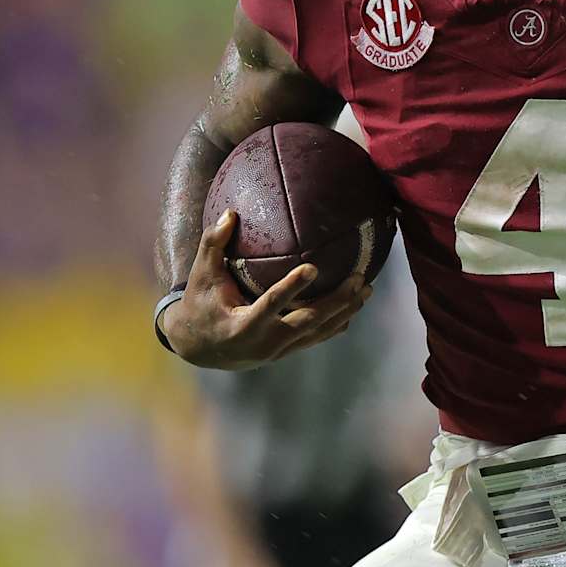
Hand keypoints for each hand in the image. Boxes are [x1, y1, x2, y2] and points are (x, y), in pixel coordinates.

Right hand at [160, 209, 372, 369]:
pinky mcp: (285, 353)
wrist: (199, 348)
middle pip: (307, 321)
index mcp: (242, 325)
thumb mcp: (202, 276)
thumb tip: (230, 213)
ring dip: (345, 311)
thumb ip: (213, 245)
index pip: (271, 304)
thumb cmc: (201, 304)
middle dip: (336, 301)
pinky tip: (355, 307)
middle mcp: (263, 343)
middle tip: (359, 277)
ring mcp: (277, 351)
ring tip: (366, 289)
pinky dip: (336, 324)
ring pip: (318, 332)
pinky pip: (316, 338)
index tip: (313, 267)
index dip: (292, 287)